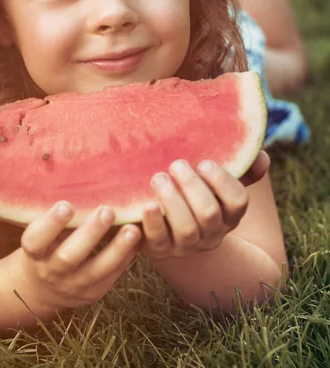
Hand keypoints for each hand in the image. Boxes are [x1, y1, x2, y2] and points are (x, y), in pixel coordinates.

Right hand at [20, 202, 141, 311]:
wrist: (43, 288)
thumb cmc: (45, 245)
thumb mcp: (40, 233)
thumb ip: (54, 215)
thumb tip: (79, 177)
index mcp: (34, 252)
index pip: (36, 240)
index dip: (51, 224)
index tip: (66, 204)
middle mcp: (51, 271)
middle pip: (69, 256)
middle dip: (90, 233)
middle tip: (107, 210)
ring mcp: (72, 285)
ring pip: (96, 270)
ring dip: (117, 249)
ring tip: (133, 229)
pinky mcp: (93, 292)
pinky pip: (111, 276)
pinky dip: (126, 257)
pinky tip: (139, 240)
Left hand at [141, 150, 269, 261]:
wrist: (163, 221)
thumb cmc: (192, 189)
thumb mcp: (214, 179)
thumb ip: (240, 166)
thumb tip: (263, 159)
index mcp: (229, 214)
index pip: (238, 201)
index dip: (222, 182)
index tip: (203, 162)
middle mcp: (211, 233)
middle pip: (209, 214)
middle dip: (192, 187)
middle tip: (176, 164)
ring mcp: (186, 245)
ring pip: (186, 230)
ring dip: (172, 202)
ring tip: (158, 178)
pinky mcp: (160, 249)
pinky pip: (159, 240)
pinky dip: (153, 223)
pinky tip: (146, 204)